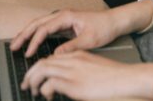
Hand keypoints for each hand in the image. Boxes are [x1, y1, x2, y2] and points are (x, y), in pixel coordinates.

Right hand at [11, 9, 120, 56]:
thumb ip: (71, 47)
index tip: (28, 53)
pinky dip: (36, 34)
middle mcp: (62, 15)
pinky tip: (31, 41)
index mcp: (66, 16)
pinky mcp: (64, 24)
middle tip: (13, 46)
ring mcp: (62, 18)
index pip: (44, 29)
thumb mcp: (89, 40)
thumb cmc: (103, 27)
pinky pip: (46, 28)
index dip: (34, 42)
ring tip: (17, 44)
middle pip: (37, 23)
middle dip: (24, 34)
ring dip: (28, 33)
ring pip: (39, 24)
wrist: (113, 21)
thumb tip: (56, 55)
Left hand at [22, 51, 152, 99]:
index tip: (35, 77)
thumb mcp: (93, 70)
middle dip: (30, 74)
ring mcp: (72, 71)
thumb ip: (80, 72)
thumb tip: (67, 83)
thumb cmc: (114, 78)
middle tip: (26, 84)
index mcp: (78, 55)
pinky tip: (47, 96)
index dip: (40, 68)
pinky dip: (44, 90)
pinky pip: (49, 84)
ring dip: (33, 81)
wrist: (126, 79)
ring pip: (42, 70)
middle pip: (43, 62)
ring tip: (32, 91)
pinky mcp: (73, 83)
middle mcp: (73, 60)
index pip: (51, 58)